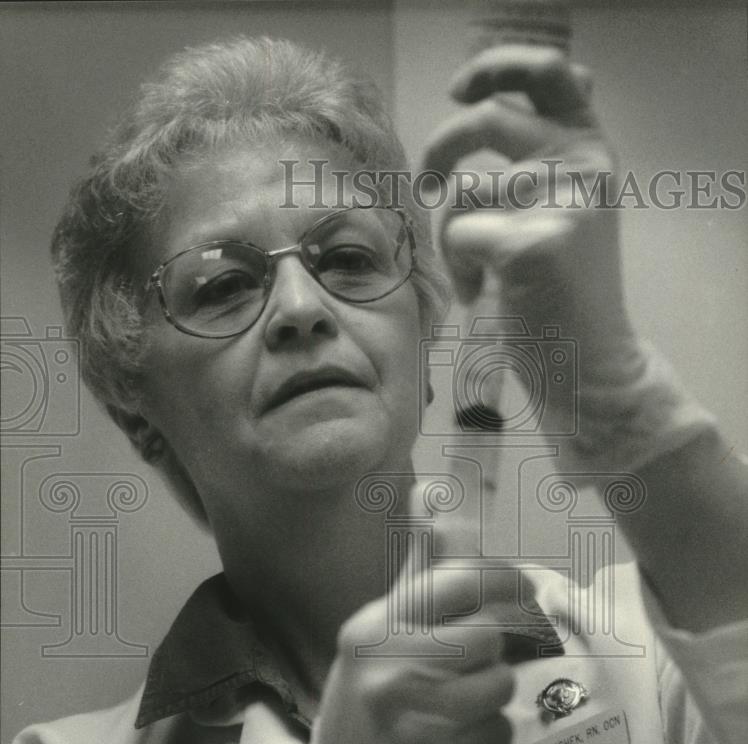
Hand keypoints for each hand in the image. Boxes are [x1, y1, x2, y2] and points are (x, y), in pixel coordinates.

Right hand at [290, 534, 522, 743]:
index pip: (459, 582)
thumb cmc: (370, 695)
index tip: (524, 585)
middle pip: (488, 636)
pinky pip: (497, 738)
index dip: (507, 578)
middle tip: (482, 656)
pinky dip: (489, 739)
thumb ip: (418, 567)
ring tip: (465, 700)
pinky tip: (456, 742)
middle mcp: (384, 673)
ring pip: (498, 688)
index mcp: (373, 628)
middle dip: (495, 646)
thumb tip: (434, 494)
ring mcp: (405, 728)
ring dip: (493, 694)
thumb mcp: (381, 629)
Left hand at [424, 45, 638, 367]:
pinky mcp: (528, 243)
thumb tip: (495, 99)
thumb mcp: (567, 208)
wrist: (591, 362)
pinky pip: (456, 235)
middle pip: (488, 116)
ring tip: (481, 275)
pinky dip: (458, 269)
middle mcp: (582, 164)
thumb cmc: (564, 292)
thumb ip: (544, 154)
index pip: (550, 71)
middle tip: (428, 182)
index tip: (460, 90)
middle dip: (441, 145)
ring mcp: (557, 202)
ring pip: (463, 190)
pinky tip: (485, 294)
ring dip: (455, 236)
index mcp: (592, 149)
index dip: (497, 66)